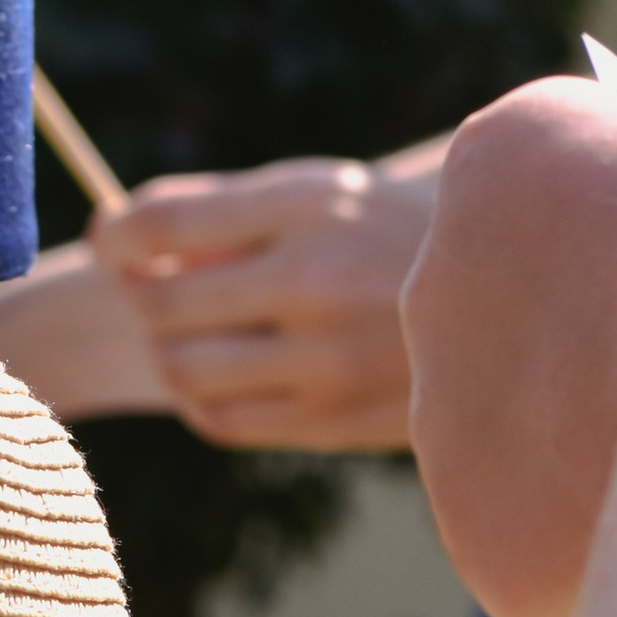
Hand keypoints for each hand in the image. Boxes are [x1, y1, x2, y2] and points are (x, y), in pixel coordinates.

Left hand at [90, 154, 443, 451]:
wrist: (511, 305)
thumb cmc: (392, 239)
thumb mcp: (328, 196)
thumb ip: (234, 217)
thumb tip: (128, 249)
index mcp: (311, 204)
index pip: (168, 219)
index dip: (116, 235)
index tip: (105, 240)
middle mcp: (312, 280)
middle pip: (163, 305)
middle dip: (144, 300)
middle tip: (153, 292)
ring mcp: (321, 358)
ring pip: (184, 371)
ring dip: (168, 355)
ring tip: (190, 336)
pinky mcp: (328, 420)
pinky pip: (220, 421)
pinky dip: (199, 400)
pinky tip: (217, 379)